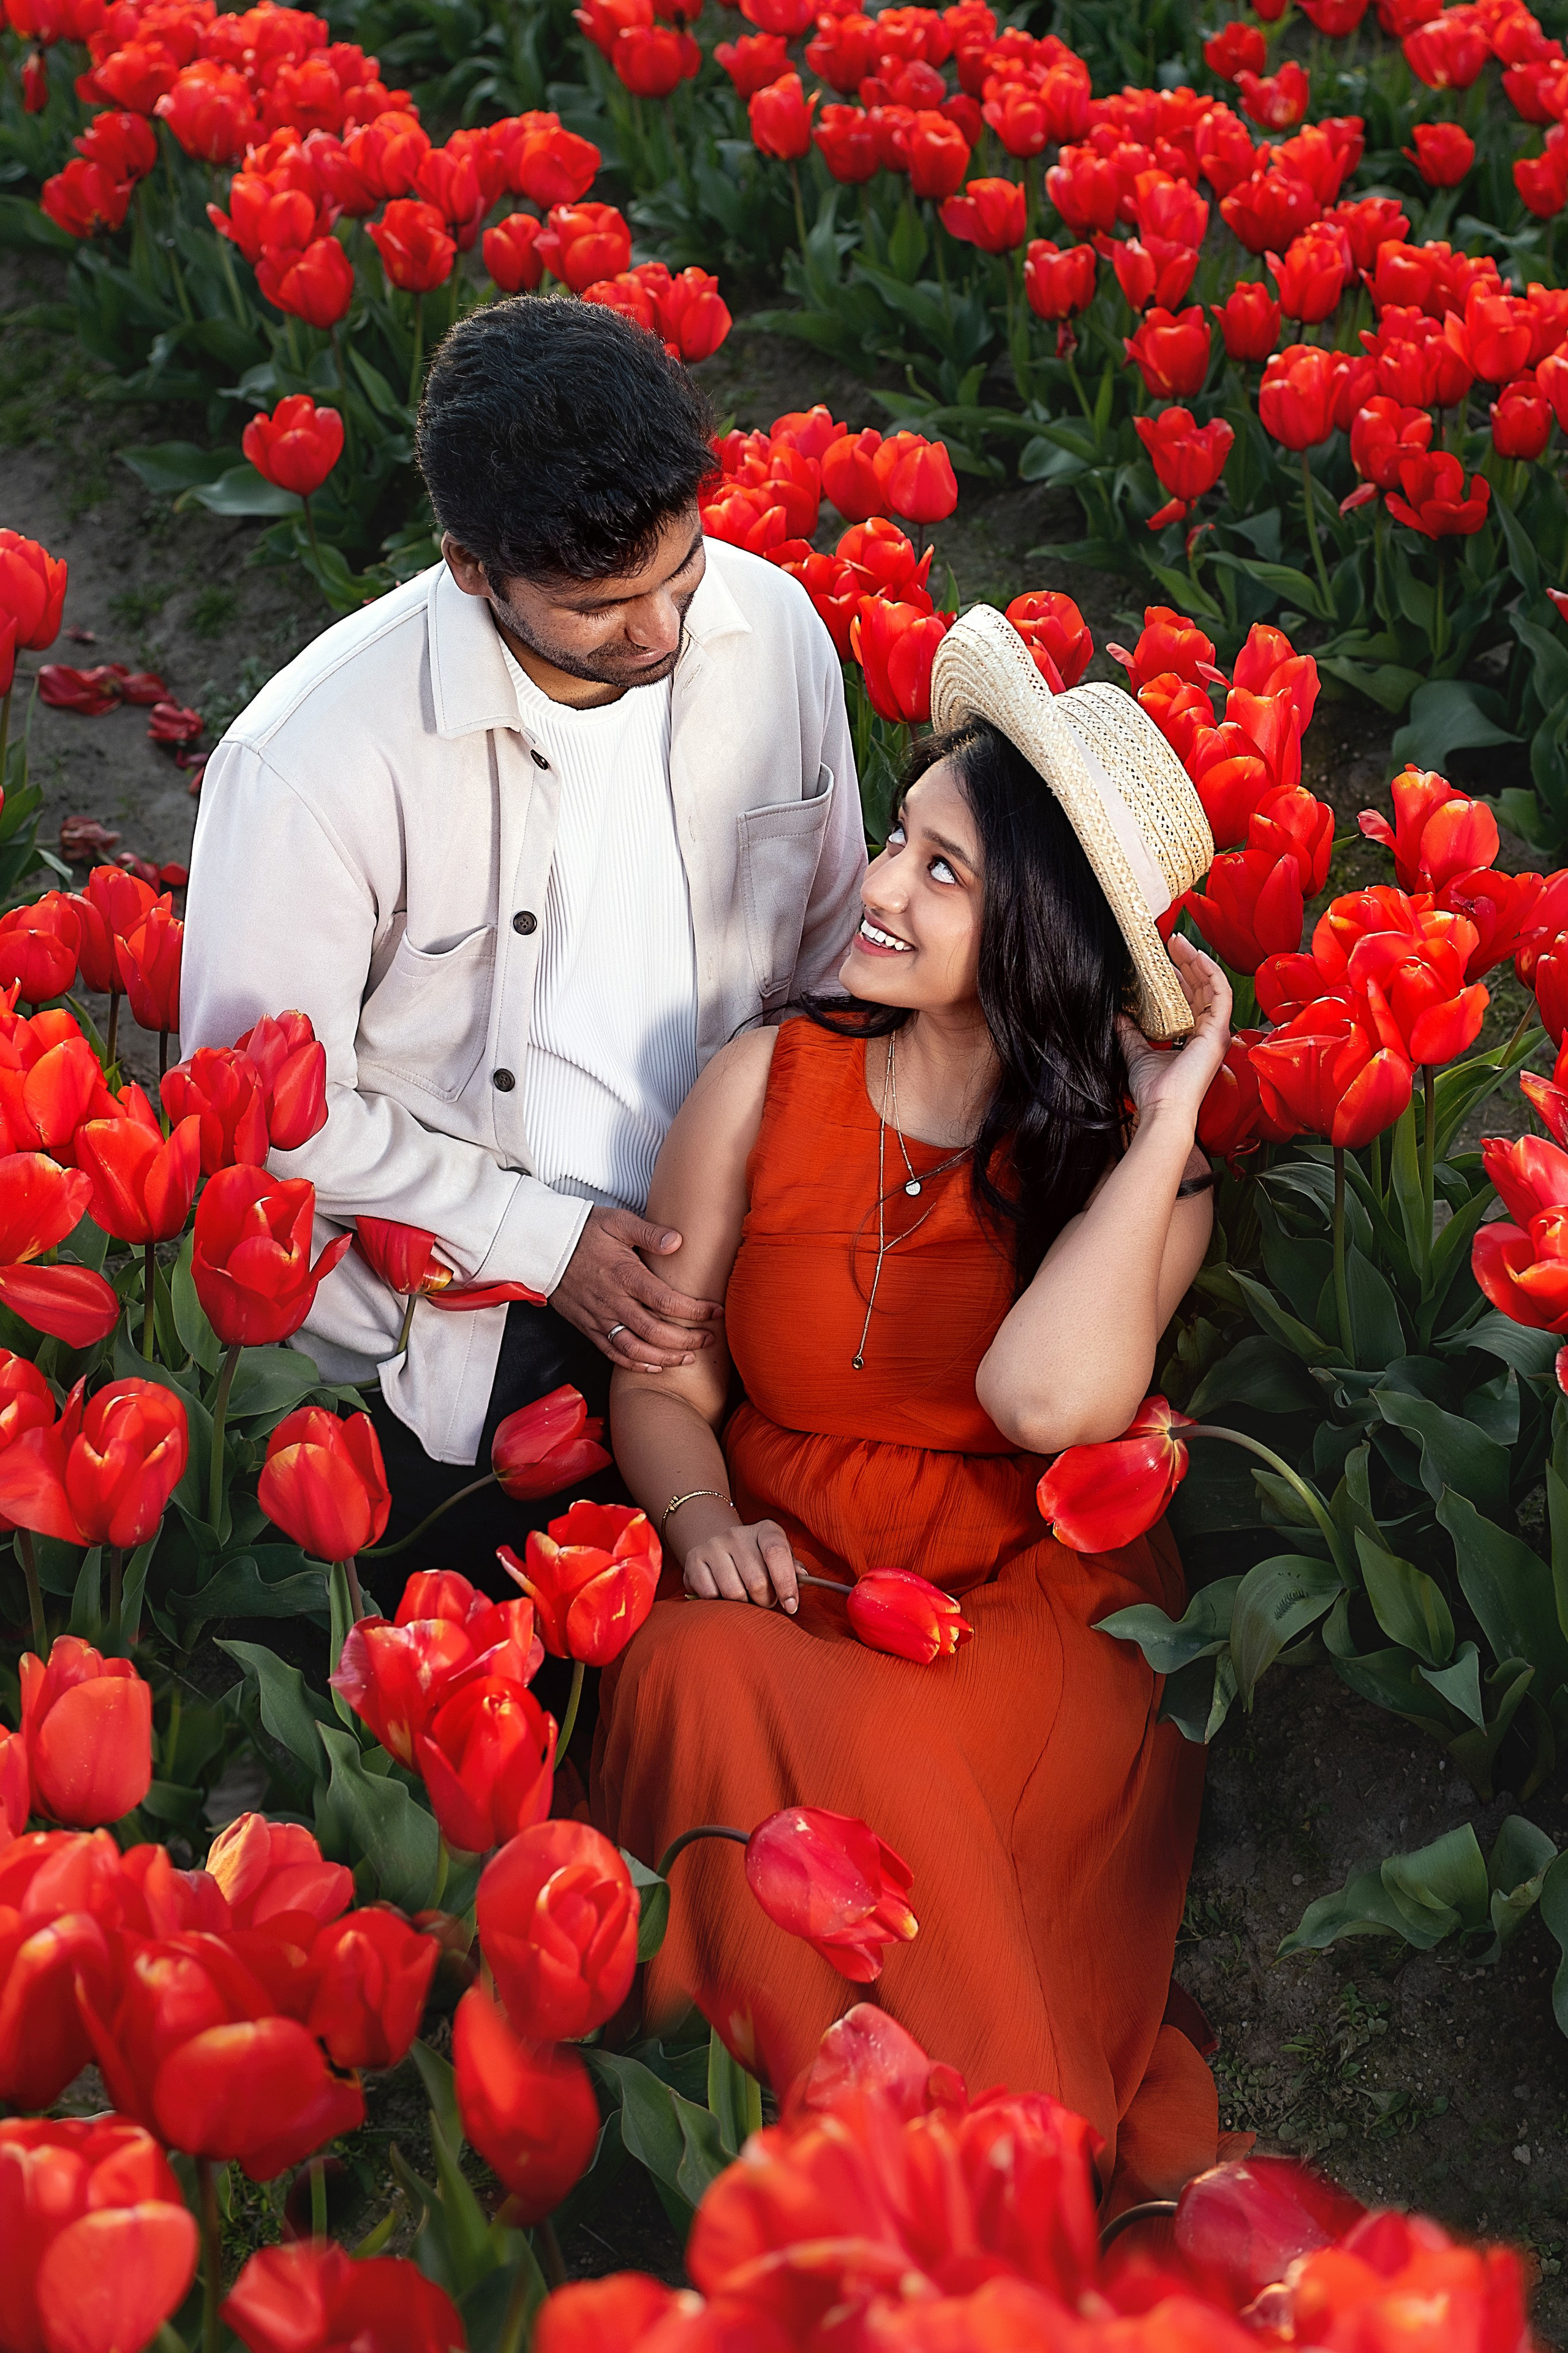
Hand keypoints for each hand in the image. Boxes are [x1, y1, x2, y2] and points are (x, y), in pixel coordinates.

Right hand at [551, 1206, 721, 1369]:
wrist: (544, 1247)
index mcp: (626, 1276)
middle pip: (656, 1333)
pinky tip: (654, 1366)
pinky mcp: (588, 1327)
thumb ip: (649, 1232)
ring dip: (665, 1358)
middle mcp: (614, 1302)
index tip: (715, 1312)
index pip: (668, 1302)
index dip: (696, 1312)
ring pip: (636, 1350)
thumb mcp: (618, 1221)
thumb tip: (677, 1241)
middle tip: (708, 1339)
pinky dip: (635, 1365)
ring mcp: (600, 1318)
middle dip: (687, 1340)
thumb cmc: (583, 1232)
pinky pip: (613, 1353)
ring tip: (688, 1358)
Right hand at [683, 1518, 800, 1611]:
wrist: (720, 1548)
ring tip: (745, 1598)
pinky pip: (710, 1594)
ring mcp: (714, 1544)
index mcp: (766, 1530)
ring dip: (743, 1604)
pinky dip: (719, 1602)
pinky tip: (723, 1594)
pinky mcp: (694, 1558)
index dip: (786, 1583)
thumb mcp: (779, 1560)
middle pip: (757, 1581)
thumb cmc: (758, 1559)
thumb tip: (802, 1578)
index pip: (777, 1553)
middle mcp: (738, 1533)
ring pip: (733, 1592)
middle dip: (765, 1601)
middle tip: (765, 1601)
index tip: (791, 1606)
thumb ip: (792, 1569)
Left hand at [1118, 937, 1232, 1131]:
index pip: (1190, 999)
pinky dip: (1210, 972)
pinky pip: (1220, 992)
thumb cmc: (1155, 1091)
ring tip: (1178, 943)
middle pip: (1201, 989)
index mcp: (1193, 1039)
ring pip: (1211, 986)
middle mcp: (1208, 1034)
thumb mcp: (1138, 1054)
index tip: (1163, 959)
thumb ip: (1131, 1033)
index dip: (1179, 976)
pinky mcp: (1218, 1031)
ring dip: (1196, 961)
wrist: (1162, 1109)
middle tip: (1170, 942)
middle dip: (1187, 962)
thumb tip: (1119, 1015)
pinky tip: (1196, 956)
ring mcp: (1216, 1032)